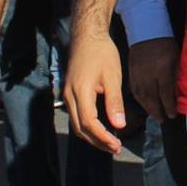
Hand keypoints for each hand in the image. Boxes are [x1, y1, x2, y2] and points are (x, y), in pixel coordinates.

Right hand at [64, 29, 128, 151]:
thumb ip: (114, 102)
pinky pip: (76, 116)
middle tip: (116, 149)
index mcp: (80, 92)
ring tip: (110, 143)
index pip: (89, 123)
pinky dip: (88, 127)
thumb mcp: (113, 76)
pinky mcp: (69, 93)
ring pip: (76, 124)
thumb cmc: (102, 53)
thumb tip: (119, 126)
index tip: (117, 145)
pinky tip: (101, 129)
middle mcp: (70, 96)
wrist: (87, 36)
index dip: (103, 137)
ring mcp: (67, 95)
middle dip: (97, 142)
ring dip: (92, 137)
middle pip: (80, 128)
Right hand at [126, 36, 178, 120]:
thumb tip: (177, 95)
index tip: (172, 115)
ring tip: (156, 116)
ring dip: (149, 108)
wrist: (146, 31)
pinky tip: (145, 105)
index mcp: (162, 69)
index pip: (166, 92)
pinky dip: (140, 100)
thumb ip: (176, 77)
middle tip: (163, 119)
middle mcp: (148, 74)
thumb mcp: (176, 58)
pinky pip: (134, 90)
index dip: (169, 105)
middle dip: (158, 111)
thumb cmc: (166, 44)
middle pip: (152, 97)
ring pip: (142, 96)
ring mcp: (137, 74)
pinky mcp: (131, 73)